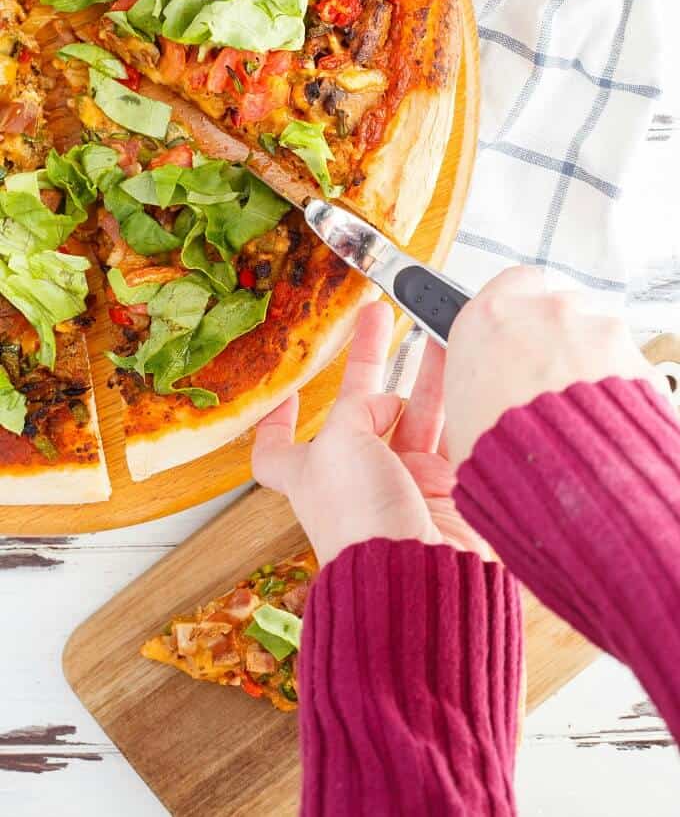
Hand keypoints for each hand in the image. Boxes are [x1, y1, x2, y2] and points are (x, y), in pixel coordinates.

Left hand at [253, 301, 486, 566]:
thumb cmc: (362, 522)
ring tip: (437, 326)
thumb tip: (390, 401)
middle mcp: (355, 476)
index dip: (278, 421)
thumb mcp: (339, 444)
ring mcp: (403, 482)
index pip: (277, 450)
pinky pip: (452, 435)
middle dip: (371, 359)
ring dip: (427, 371)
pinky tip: (467, 372)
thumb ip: (359, 408)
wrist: (422, 576)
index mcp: (312, 473)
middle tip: (380, 314)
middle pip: (361, 406)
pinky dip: (459, 405)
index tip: (289, 393)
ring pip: (416, 413)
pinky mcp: (446, 489)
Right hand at [445, 266, 664, 469]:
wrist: (558, 481)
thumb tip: (483, 380)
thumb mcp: (461, 410)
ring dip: (590, 363)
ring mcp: (593, 328)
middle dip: (558, 338)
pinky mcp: (633, 354)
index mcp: (489, 318)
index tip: (521, 324)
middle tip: (548, 381)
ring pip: (596, 334)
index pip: (512, 281)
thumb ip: (478, 376)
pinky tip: (602, 421)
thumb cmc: (500, 453)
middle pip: (560, 308)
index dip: (521, 304)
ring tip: (577, 412)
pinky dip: (619, 387)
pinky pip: (628, 363)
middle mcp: (543, 312)